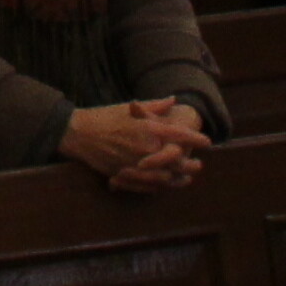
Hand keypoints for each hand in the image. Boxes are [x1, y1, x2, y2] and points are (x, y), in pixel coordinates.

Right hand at [58, 100, 208, 190]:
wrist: (78, 133)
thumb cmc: (103, 117)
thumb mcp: (129, 107)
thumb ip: (154, 106)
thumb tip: (173, 100)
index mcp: (148, 129)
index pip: (180, 136)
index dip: (196, 139)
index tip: (207, 142)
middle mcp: (146, 148)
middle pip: (177, 160)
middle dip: (191, 163)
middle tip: (199, 164)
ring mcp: (137, 164)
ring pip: (166, 176)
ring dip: (179, 178)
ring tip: (188, 178)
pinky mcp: (127, 175)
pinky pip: (150, 185)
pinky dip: (161, 185)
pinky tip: (166, 183)